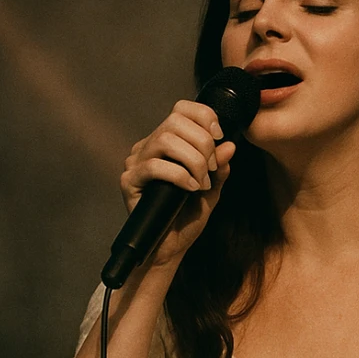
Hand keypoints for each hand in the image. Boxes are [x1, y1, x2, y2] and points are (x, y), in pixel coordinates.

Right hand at [120, 99, 236, 268]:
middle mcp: (148, 147)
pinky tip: (190, 189)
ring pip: (165, 140)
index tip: (219, 137)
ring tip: (202, 182)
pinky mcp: (129, 181)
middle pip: (175, 121)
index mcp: (166, 142)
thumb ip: (220, 168)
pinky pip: (154, 166)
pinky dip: (179, 175)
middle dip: (202, 143)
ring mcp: (135, 162)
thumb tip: (230, 146)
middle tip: (211, 170)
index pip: (182, 110)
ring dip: (193, 160)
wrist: (170, 248)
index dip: (204, 116)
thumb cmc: (187, 218)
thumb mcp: (212, 190)